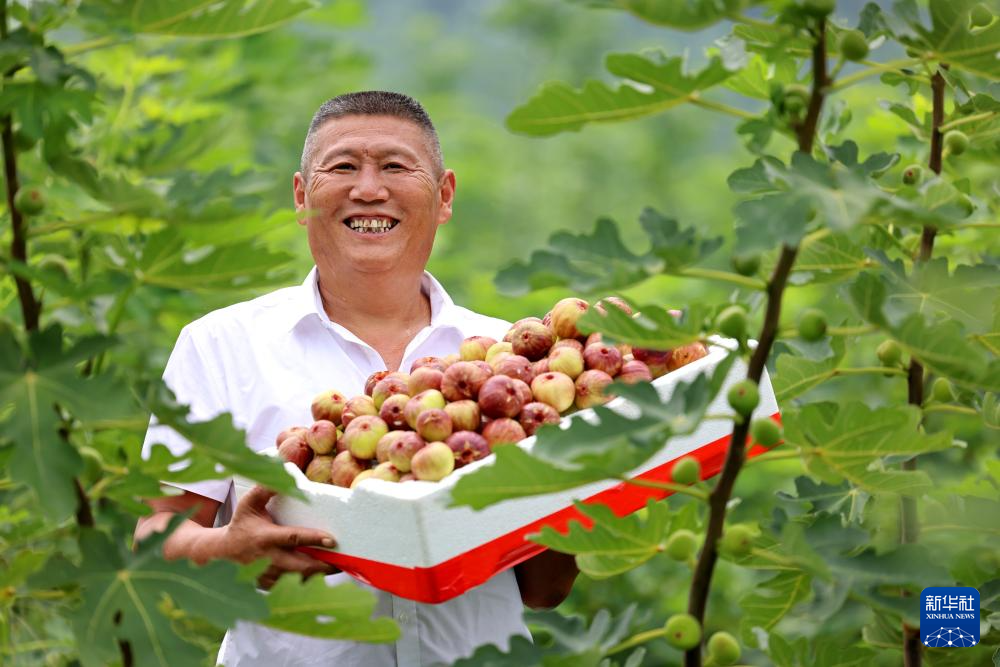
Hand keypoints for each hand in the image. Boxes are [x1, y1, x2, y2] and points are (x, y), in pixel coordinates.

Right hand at [222, 485, 340, 588]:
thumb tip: (283, 471)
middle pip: (301, 566)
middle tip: (342, 561)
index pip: (293, 539)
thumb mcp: (249, 503)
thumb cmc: (241, 524)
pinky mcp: (270, 585)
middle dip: (323, 566)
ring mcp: (269, 575)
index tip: (332, 540)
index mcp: (265, 538)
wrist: (223, 552)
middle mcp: (269, 559)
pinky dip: (306, 580)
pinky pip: (292, 585)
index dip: (313, 539)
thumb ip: (265, 488)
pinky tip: (319, 573)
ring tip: (338, 567)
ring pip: (298, 577)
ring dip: (317, 573)